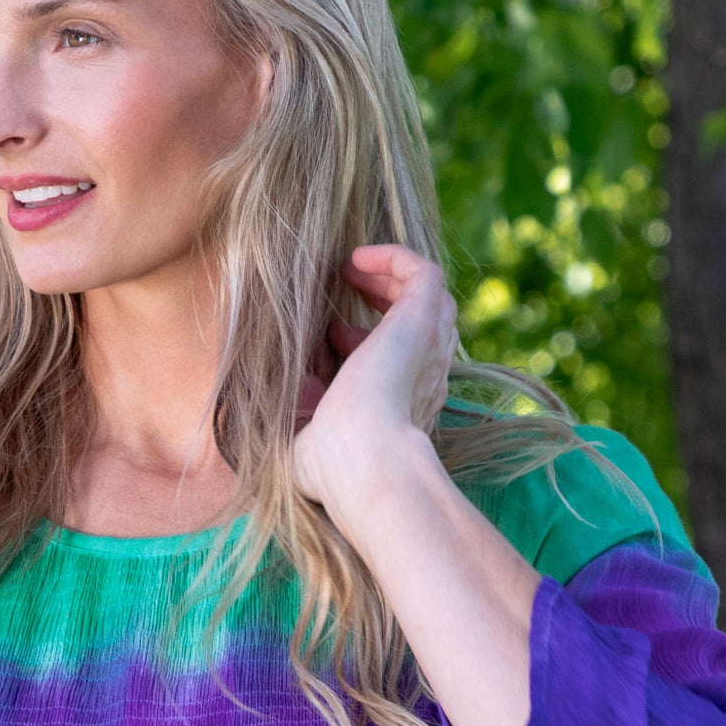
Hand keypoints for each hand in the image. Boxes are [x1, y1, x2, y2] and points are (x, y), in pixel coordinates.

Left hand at [290, 244, 458, 521]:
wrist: (361, 461)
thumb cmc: (330, 466)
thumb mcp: (306, 435)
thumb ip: (304, 410)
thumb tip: (296, 383)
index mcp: (401, 406)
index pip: (394, 363)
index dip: (360, 341)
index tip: (330, 338)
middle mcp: (423, 377)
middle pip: (420, 324)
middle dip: (385, 301)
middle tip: (348, 289)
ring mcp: (427, 350)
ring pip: (429, 297)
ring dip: (390, 276)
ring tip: (353, 267)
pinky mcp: (422, 322)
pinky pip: (422, 273)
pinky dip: (392, 258)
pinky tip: (355, 260)